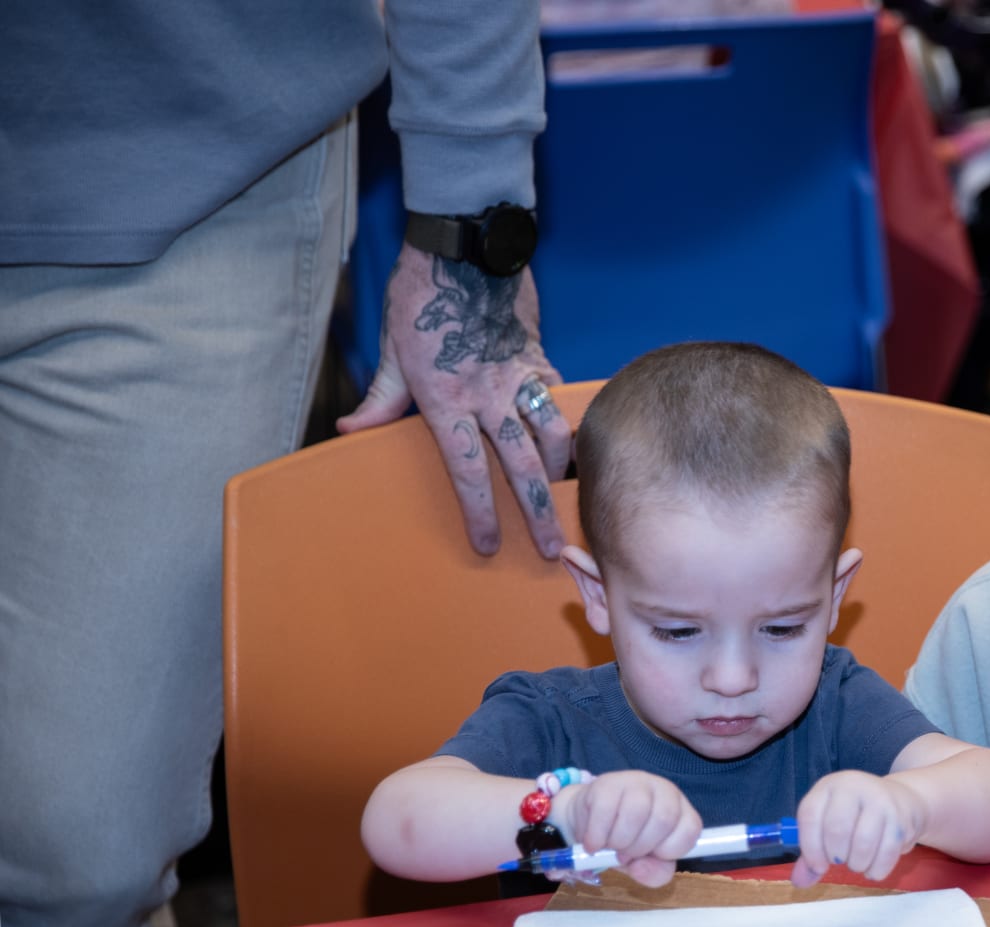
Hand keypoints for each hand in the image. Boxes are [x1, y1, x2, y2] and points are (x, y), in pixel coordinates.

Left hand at [335, 243, 571, 558]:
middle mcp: (488, 396)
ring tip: (566, 495)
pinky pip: (558, 399)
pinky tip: (572, 444)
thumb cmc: (423, 296)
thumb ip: (381, 398)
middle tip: (547, 549)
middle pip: (520, 467)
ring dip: (561, 472)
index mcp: (445, 400)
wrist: (467, 249)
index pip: (465, 469)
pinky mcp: (540, 357)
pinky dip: (567, 424)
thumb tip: (350, 429)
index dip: (479, 511)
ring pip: (552, 436)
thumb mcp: (391, 350)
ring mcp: (519, 377)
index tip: (487, 544)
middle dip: (536, 513)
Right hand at [551, 771, 702, 887]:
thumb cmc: (625, 842)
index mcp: (681, 811)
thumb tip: (641, 867)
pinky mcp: (607, 783)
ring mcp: (637, 782)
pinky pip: (605, 811)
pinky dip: (596, 836)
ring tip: (609, 846)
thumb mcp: (644, 863)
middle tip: (624, 854)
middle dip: (640, 848)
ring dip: (618, 841)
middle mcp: (664, 791)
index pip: (691, 830)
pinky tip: (593, 843)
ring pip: (635, 813)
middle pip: (663, 820)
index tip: (649, 857)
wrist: (587, 822)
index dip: (668, 852)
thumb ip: (654, 873)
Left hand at [791, 771, 927, 886]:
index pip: (810, 816)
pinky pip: (887, 852)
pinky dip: (877, 869)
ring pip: (863, 843)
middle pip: (837, 829)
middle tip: (841, 860)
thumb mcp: (829, 825)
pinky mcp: (901, 817)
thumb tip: (800, 882)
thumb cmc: (858, 816)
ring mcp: (880, 799)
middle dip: (836, 855)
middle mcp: (853, 787)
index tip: (818, 867)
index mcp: (828, 787)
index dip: (810, 848)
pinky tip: (873, 869)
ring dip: (857, 864)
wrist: (902, 800)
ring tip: (858, 863)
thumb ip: (813, 852)